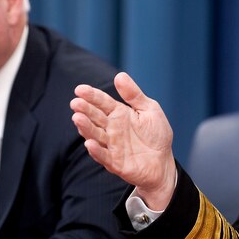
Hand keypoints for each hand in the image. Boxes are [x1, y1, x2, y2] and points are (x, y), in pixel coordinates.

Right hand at [70, 72, 176, 208]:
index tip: (80, 89)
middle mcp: (112, 129)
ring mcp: (112, 146)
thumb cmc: (156, 135)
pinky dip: (96, 151)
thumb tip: (119, 75)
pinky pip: (104, 156)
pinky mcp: (115, 163)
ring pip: (95, 135)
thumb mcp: (150, 110)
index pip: (102, 102)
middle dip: (85, 110)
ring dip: (86, 128)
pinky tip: (89, 143)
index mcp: (119, 114)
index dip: (91, 95)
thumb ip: (134, 95)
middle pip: (95, 117)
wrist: (163, 163)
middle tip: (75, 103)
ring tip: (77, 118)